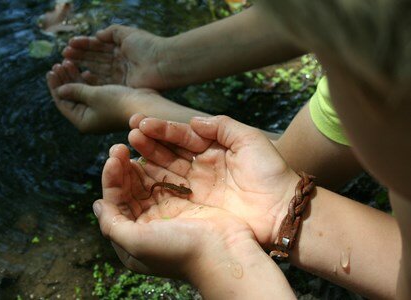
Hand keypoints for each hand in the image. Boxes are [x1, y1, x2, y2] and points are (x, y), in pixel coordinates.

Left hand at [46, 60, 160, 132]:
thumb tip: (59, 89)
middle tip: (59, 64)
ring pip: (81, 93)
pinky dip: (87, 81)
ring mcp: (100, 112)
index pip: (62, 103)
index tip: (51, 70)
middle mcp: (90, 119)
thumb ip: (74, 90)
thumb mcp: (93, 95)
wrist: (145, 106)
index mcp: (82, 121)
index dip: (55, 86)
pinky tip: (84, 70)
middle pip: (71, 97)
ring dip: (75, 78)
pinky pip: (93, 92)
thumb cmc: (119, 103)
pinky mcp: (109, 105)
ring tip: (69, 62)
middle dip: (64, 80)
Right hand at [61, 25, 169, 88]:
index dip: (84, 45)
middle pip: (96, 59)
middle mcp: (119, 62)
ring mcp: (120, 75)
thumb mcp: (127, 34)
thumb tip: (97, 35)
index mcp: (121, 49)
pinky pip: (104, 83)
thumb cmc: (147, 47)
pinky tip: (81, 75)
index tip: (69, 44)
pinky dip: (92, 80)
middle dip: (80, 56)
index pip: (99, 46)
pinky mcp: (122, 87)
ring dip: (82, 67)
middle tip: (64, 55)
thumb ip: (111, 33)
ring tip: (67, 64)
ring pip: (97, 70)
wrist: (163, 64)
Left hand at [95, 144, 259, 279]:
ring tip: (135, 141)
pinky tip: (156, 150)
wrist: (223, 254)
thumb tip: (97, 204)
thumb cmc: (178, 251)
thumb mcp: (135, 243)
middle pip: (130, 189)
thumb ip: (111, 224)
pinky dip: (160, 164)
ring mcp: (168, 209)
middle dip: (123, 167)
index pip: (115, 201)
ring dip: (140, 161)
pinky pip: (168, 178)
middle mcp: (149, 222)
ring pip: (148, 180)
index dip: (111, 179)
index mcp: (134, 234)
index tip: (113, 158)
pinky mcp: (186, 200)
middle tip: (120, 146)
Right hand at [128, 114, 299, 246]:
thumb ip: (222, 126)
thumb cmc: (270, 172)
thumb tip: (193, 121)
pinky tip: (138, 173)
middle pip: (170, 151)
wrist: (282, 210)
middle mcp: (201, 166)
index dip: (163, 128)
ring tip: (129, 147)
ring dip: (148, 158)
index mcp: (214, 149)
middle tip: (130, 132)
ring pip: (166, 169)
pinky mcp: (194, 206)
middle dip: (150, 141)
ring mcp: (197, 186)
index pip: (183, 135)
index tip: (142, 122)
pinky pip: (170, 191)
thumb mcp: (249, 140)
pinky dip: (153, 182)